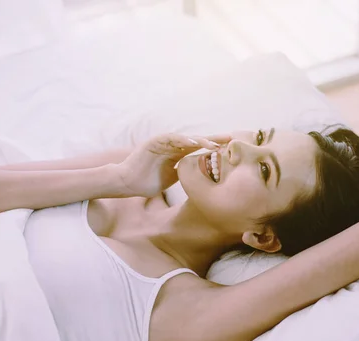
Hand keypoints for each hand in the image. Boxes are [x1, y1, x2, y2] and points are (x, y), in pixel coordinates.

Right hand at [115, 133, 230, 197]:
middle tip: (231, 139)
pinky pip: (170, 139)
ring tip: (215, 143)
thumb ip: (185, 174)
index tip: (231, 150)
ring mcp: (163, 143)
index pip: (200, 148)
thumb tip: (201, 178)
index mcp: (178, 154)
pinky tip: (193, 142)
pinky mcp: (153, 142)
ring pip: (186, 138)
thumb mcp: (173, 178)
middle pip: (197, 140)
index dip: (215, 148)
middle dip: (214, 139)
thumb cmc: (148, 182)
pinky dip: (181, 140)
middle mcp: (173, 146)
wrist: (127, 183)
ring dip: (201, 140)